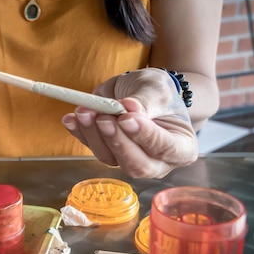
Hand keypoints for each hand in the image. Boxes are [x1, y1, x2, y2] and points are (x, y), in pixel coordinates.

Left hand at [61, 68, 197, 178]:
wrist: (141, 91)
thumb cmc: (158, 92)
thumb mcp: (157, 89)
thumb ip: (145, 100)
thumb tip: (128, 108)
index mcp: (181, 149)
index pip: (166, 148)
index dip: (145, 136)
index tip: (127, 118)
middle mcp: (156, 162)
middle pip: (136, 164)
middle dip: (116, 141)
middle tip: (103, 118)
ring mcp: (128, 160)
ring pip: (108, 158)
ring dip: (93, 134)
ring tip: (85, 111)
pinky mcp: (107, 153)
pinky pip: (91, 148)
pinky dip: (79, 132)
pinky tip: (72, 118)